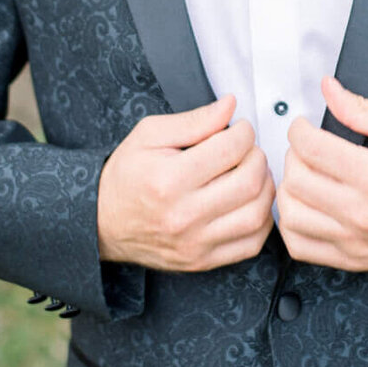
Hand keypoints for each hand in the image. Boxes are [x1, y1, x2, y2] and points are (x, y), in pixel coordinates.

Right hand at [97, 95, 274, 270]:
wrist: (102, 222)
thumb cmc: (126, 176)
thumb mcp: (149, 135)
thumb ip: (194, 120)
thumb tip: (230, 106)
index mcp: (169, 179)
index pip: (230, 149)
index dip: (243, 132)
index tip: (239, 129)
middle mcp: (184, 215)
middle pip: (250, 182)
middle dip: (257, 157)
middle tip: (247, 150)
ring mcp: (195, 243)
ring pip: (257, 214)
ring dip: (265, 188)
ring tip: (252, 174)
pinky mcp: (203, 261)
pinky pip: (251, 243)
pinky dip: (262, 220)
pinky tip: (250, 203)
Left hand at [276, 77, 367, 270]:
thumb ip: (361, 109)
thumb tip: (328, 90)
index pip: (310, 148)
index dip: (298, 129)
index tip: (303, 127)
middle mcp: (361, 211)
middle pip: (296, 179)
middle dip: (293, 155)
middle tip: (306, 149)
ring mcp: (353, 240)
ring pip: (291, 214)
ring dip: (289, 190)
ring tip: (304, 177)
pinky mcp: (350, 259)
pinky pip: (299, 246)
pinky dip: (292, 225)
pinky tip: (305, 208)